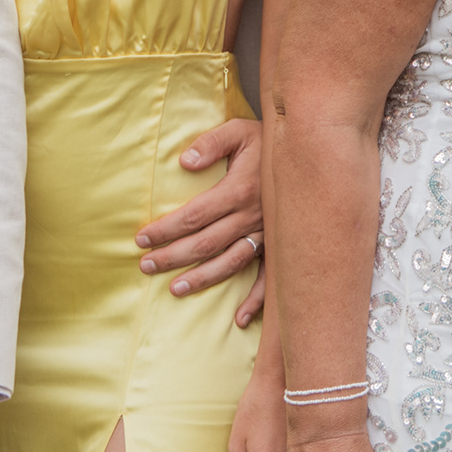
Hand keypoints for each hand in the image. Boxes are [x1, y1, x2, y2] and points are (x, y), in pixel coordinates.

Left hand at [140, 117, 266, 323]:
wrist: (310, 152)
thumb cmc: (267, 141)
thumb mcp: (239, 131)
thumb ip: (211, 143)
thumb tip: (184, 162)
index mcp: (239, 190)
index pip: (194, 216)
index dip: (166, 229)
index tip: (142, 238)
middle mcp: (252, 216)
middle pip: (205, 243)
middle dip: (173, 256)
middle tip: (145, 266)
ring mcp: (267, 234)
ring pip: (230, 263)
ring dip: (202, 279)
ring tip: (175, 289)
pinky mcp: (280, 244)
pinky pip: (269, 276)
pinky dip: (257, 300)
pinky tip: (241, 320)